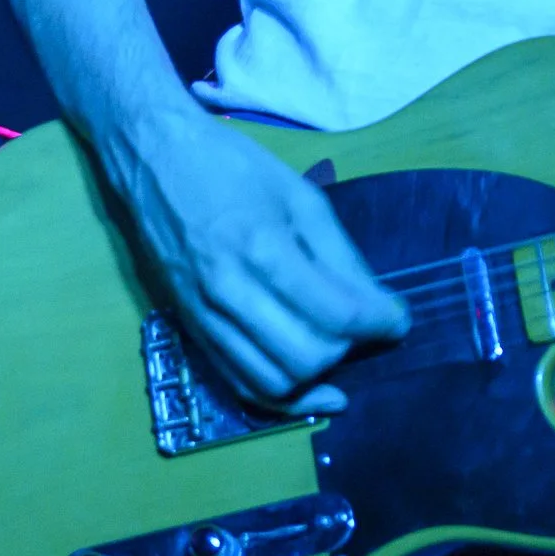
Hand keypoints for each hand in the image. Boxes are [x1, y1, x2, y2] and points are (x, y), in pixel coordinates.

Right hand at [111, 110, 407, 414]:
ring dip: (316, 378)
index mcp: (263, 248)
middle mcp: (230, 291)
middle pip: (307, 357)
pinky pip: (237, 382)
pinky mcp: (190, 328)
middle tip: (365, 328)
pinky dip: (278, 396)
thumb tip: (377, 303)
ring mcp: (204, 315)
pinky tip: (309, 389)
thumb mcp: (300, 196)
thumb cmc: (232, 167)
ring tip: (338, 352)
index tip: (399, 319)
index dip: (380, 323)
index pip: (337, 313)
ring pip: (272, 381)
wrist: (156, 159)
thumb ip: (340, 254)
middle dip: (349, 349)